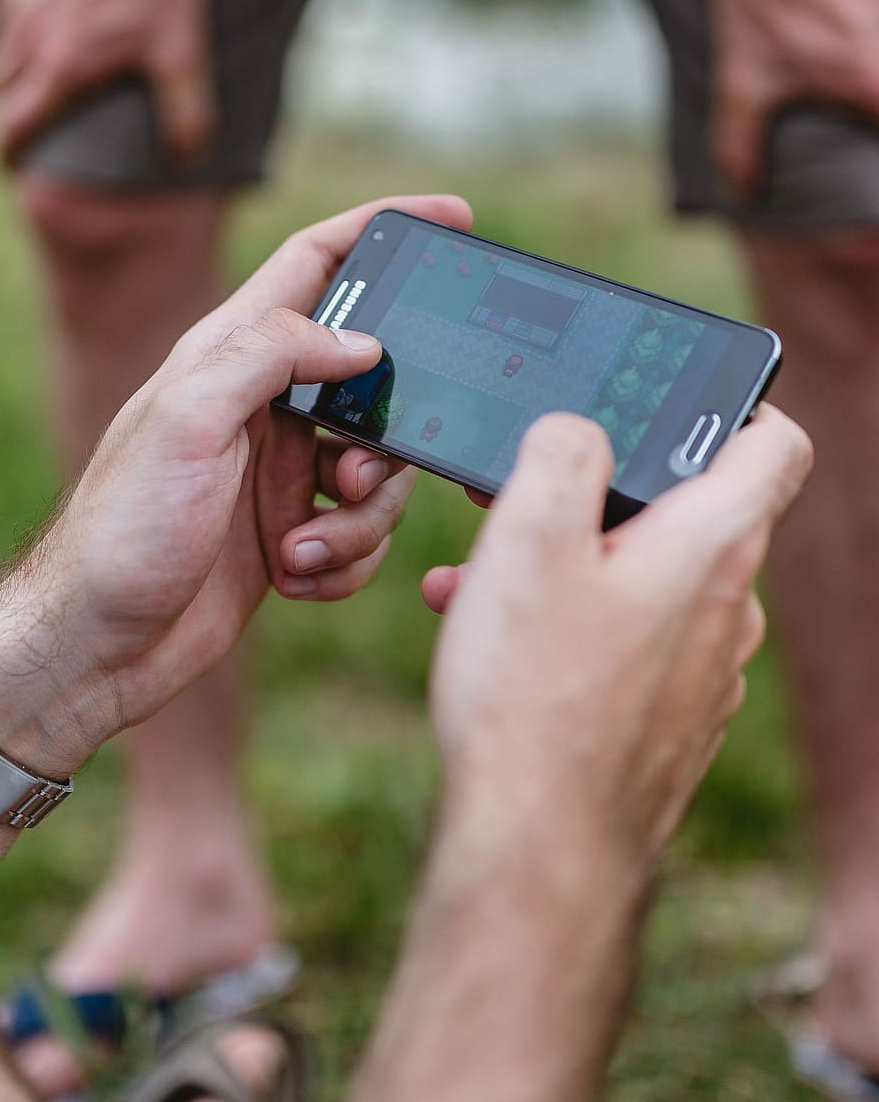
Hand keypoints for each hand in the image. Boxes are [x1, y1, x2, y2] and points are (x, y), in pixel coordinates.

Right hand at [0, 0, 213, 163]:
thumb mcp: (184, 53)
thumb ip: (186, 111)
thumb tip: (188, 158)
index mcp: (61, 69)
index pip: (13, 130)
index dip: (9, 158)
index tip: (15, 170)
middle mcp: (29, 40)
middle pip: (2, 95)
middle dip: (16, 117)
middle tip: (41, 128)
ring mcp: (20, 2)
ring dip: (14, 78)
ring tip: (43, 86)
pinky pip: (3, 16)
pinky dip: (15, 34)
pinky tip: (43, 32)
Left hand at [0, 194, 471, 776]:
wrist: (101, 644)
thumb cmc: (126, 527)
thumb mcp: (189, 419)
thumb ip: (273, 354)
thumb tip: (361, 341)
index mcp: (234, 354)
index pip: (319, 263)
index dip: (383, 229)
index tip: (453, 217)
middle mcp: (266, 405)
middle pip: (375, 382)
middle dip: (390, 433)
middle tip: (348, 477)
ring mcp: (284, 471)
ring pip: (380, 469)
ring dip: (359, 519)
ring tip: (302, 549)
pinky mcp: (297, 531)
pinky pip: (364, 532)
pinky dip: (345, 560)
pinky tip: (295, 577)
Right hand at [425, 405, 810, 874]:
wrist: (538, 849)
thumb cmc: (535, 692)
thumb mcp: (531, 538)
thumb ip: (563, 453)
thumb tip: (578, 431)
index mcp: (713, 544)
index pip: (775, 443)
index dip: (736, 404)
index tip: (672, 403)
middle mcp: (727, 608)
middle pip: (686, 513)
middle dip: (598, 496)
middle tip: (520, 499)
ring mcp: (703, 673)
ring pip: (642, 582)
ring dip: (566, 564)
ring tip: (478, 581)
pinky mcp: (669, 722)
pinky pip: (626, 645)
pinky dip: (569, 626)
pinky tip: (493, 643)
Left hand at [713, 0, 878, 191]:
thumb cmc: (759, 4)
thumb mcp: (739, 83)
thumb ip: (739, 145)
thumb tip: (744, 190)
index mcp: (873, 84)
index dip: (876, 163)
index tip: (865, 138)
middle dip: (872, 101)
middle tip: (853, 95)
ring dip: (873, 54)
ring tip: (844, 51)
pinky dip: (877, 16)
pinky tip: (862, 14)